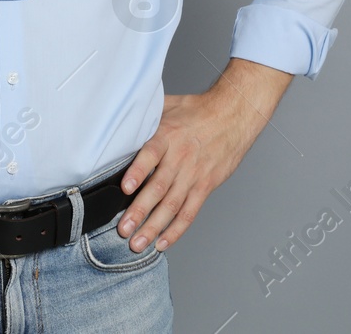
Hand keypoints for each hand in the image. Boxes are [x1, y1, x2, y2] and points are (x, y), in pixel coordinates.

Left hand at [115, 59, 291, 252]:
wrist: (233, 116)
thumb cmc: (197, 110)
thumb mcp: (168, 105)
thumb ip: (145, 116)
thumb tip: (117, 117)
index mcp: (167, 136)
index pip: (151, 155)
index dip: (138, 172)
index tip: (125, 188)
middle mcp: (180, 158)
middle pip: (159, 188)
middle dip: (139, 211)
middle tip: (123, 229)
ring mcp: (193, 175)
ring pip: (172, 206)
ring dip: (153, 227)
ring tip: (137, 244)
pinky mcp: (205, 186)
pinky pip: (189, 212)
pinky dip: (176, 229)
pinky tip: (162, 242)